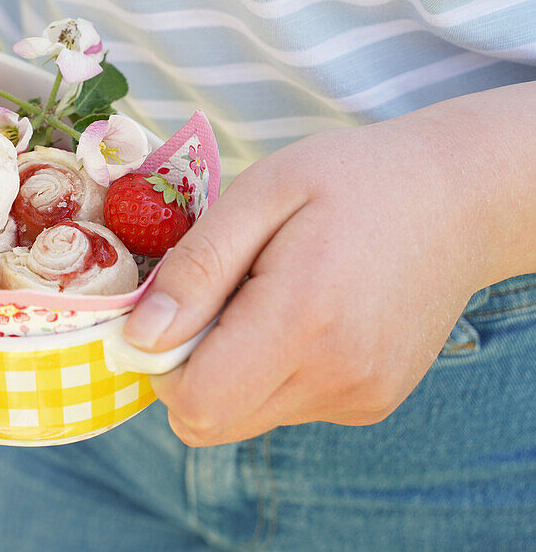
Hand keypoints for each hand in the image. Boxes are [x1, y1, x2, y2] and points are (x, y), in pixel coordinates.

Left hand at [123, 96, 533, 446]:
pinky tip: (303, 313)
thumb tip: (141, 339)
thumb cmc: (352, 179)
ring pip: (245, 416)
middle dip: (188, 367)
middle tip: (217, 296)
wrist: (458, 198)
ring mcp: (359, 397)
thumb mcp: (261, 193)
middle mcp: (336, 376)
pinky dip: (272, 369)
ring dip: (231, 368)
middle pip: (211, 420)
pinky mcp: (372, 402)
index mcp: (303, 320)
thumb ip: (197, 268)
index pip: (193, 402)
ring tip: (267, 297)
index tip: (171, 307)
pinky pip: (286, 405)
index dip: (159, 361)